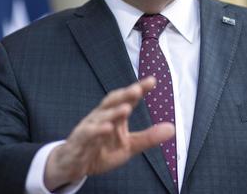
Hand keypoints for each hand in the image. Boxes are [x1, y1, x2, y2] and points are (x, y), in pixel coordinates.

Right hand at [43, 76, 174, 190]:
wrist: (74, 165)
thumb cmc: (101, 151)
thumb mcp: (129, 146)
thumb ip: (149, 137)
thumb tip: (172, 128)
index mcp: (114, 115)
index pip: (128, 99)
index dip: (139, 89)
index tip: (152, 80)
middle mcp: (101, 116)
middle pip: (113, 102)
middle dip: (125, 94)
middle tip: (138, 89)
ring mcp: (89, 127)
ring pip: (101, 116)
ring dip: (113, 112)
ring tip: (127, 108)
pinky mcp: (79, 141)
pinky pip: (88, 133)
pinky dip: (97, 130)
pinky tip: (107, 127)